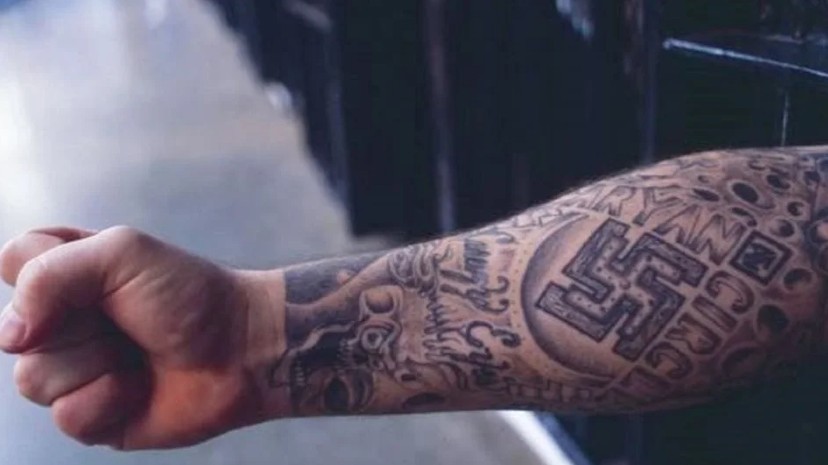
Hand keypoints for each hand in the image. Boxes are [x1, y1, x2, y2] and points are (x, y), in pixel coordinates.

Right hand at [0, 227, 276, 448]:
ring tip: (136, 355)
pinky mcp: (93, 414)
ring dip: (96, 364)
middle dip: (78, 327)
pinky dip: (108, 400)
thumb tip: (11, 335)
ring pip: (34, 379)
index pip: (13, 263)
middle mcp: (64, 321)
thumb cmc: (189, 295)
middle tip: (127, 320)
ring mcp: (76, 369)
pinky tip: (140, 387)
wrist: (241, 349)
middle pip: (15, 333)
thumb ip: (49, 274)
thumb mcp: (121, 254)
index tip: (94, 279)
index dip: (43, 275)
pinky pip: (66, 416)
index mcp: (70, 272)